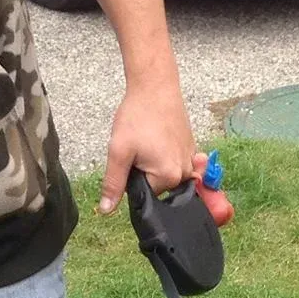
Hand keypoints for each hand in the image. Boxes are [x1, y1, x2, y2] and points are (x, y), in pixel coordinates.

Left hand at [98, 68, 201, 214]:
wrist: (155, 86)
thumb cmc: (137, 116)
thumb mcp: (119, 151)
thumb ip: (114, 183)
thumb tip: (106, 210)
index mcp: (169, 177)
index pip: (145, 193)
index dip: (133, 177)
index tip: (132, 156)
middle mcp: (185, 173)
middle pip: (158, 185)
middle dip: (145, 170)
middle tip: (140, 145)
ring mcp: (191, 160)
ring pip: (166, 173)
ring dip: (155, 161)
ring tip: (150, 138)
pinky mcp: (192, 149)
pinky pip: (176, 162)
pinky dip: (165, 153)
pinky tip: (160, 135)